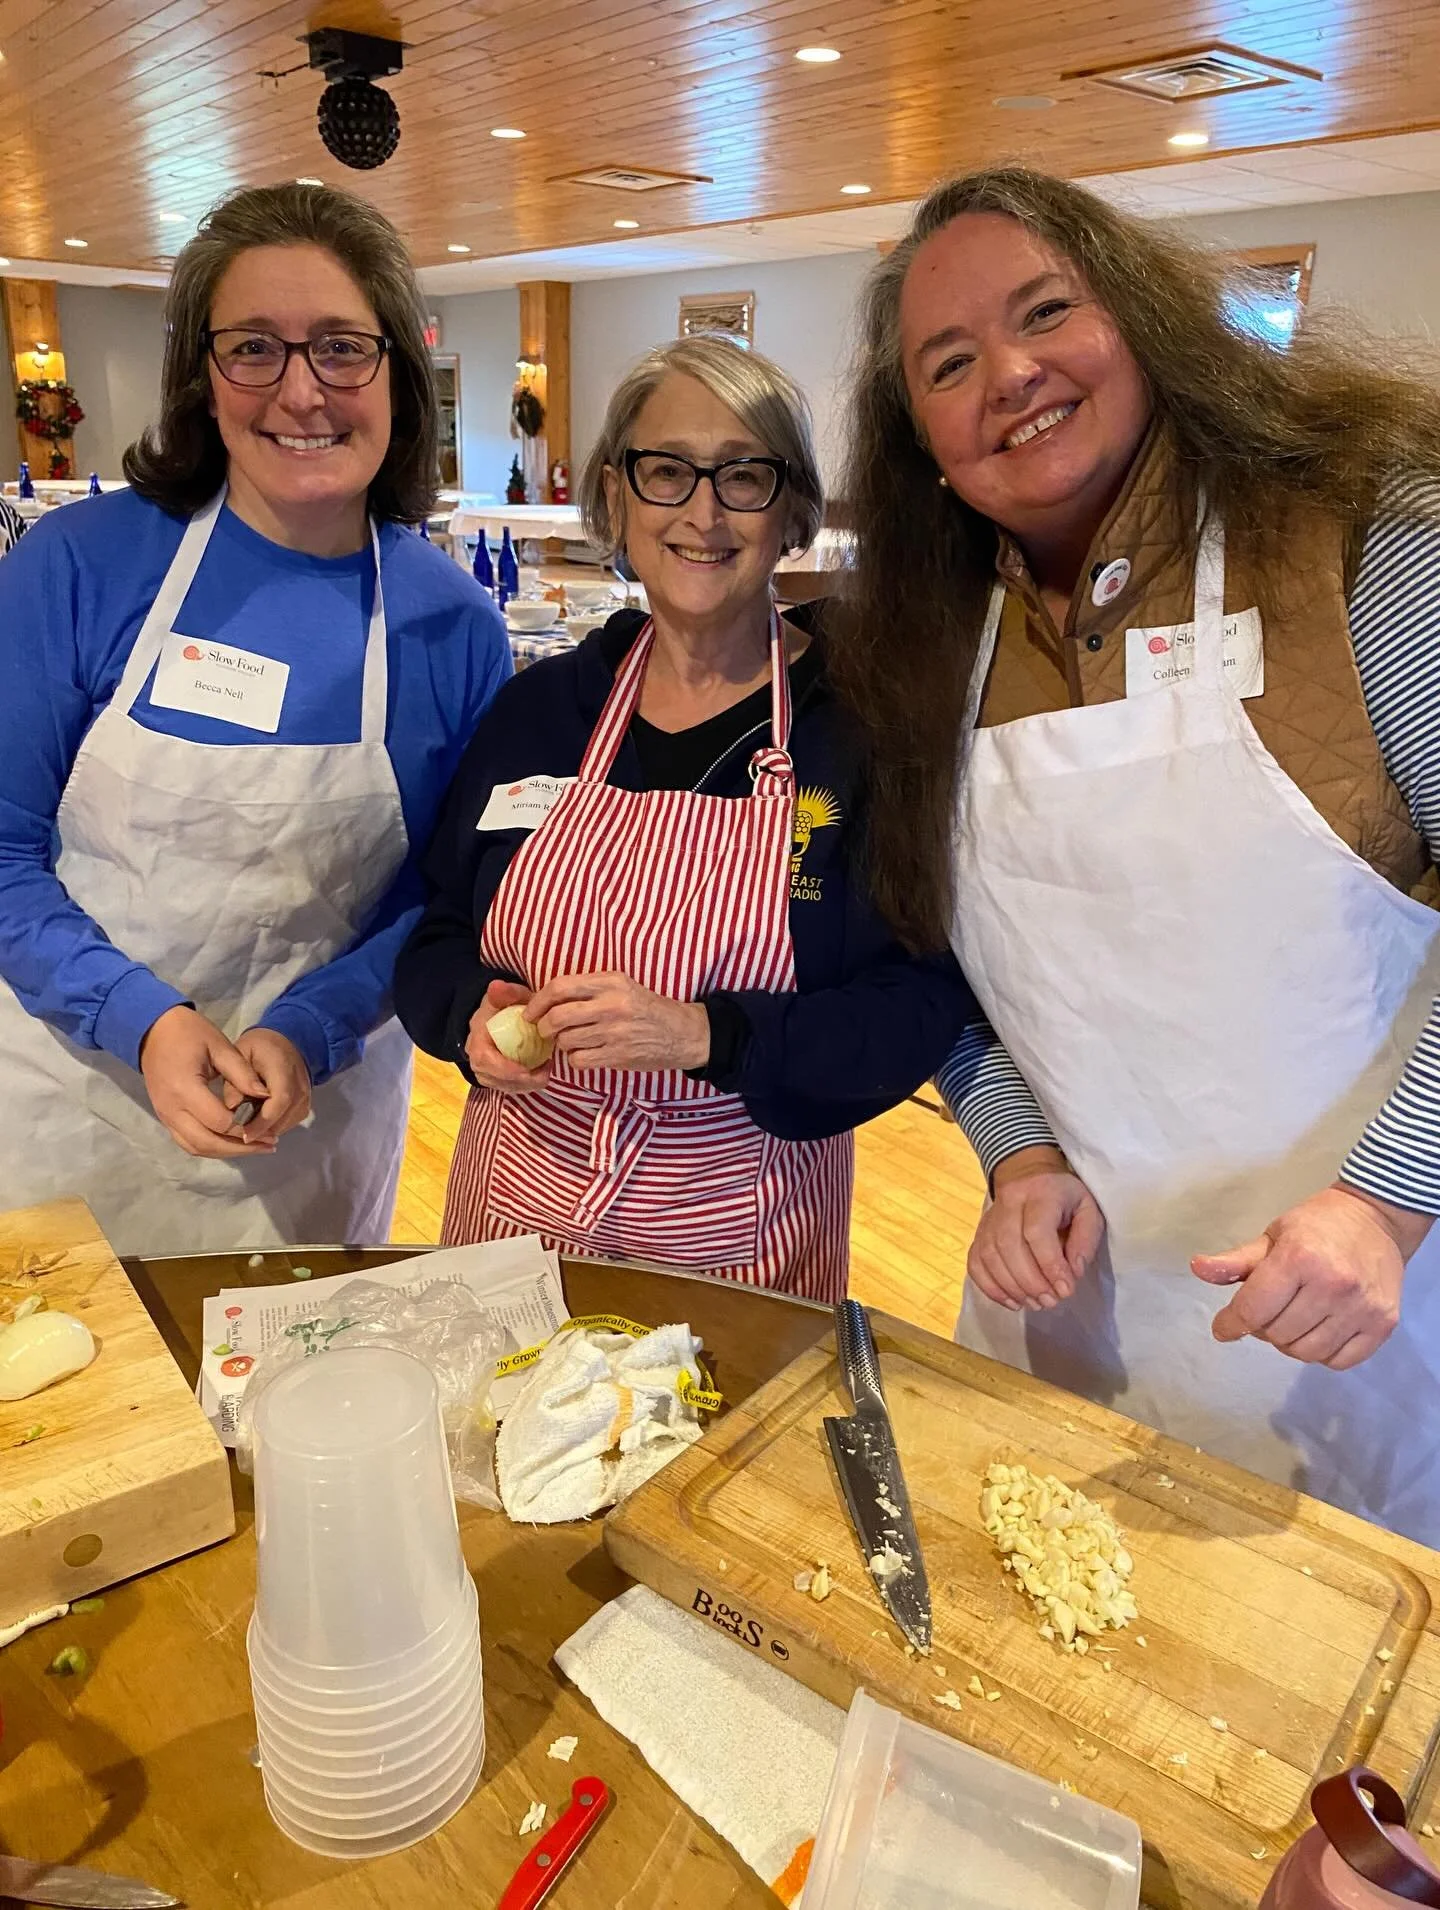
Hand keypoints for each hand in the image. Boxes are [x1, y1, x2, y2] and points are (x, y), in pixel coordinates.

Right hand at [139, 1005, 275, 1158]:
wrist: (153, 1031)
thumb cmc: (189, 1033)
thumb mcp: (220, 1046)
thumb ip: (243, 1074)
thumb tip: (267, 1096)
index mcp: (185, 1089)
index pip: (220, 1121)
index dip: (246, 1126)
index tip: (269, 1126)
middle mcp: (172, 1110)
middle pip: (208, 1143)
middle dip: (241, 1147)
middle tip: (269, 1145)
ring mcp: (165, 1117)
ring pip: (197, 1147)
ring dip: (227, 1152)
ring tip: (256, 1147)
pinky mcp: (165, 1118)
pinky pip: (188, 1142)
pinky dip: (212, 1147)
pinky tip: (233, 1143)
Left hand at [225, 1027, 310, 1143]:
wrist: (285, 1044)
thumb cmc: (257, 1049)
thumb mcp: (239, 1057)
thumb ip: (235, 1082)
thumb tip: (232, 1109)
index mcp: (284, 1069)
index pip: (280, 1100)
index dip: (262, 1121)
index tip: (243, 1134)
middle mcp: (301, 1086)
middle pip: (282, 1117)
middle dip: (259, 1131)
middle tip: (237, 1136)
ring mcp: (306, 1099)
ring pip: (284, 1125)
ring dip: (264, 1131)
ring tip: (245, 1127)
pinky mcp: (304, 1108)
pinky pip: (286, 1125)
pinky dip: (270, 1128)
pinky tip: (256, 1121)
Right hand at [465, 981, 552, 1094]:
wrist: (501, 1015)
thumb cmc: (508, 1005)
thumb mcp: (510, 995)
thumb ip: (506, 992)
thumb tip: (496, 986)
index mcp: (477, 1036)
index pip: (483, 1059)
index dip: (503, 1068)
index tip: (526, 1070)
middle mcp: (476, 1056)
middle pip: (491, 1078)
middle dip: (518, 1081)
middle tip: (544, 1073)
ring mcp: (485, 1069)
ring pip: (501, 1086)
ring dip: (525, 1085)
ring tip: (545, 1072)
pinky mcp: (496, 1076)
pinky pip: (508, 1088)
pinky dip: (525, 1086)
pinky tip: (541, 1074)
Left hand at [527, 971, 709, 1072]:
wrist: (682, 1033)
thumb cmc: (646, 1007)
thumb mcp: (622, 986)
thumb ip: (589, 988)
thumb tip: (547, 999)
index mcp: (610, 982)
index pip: (560, 987)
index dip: (538, 1001)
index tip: (530, 1012)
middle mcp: (611, 1005)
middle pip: (558, 1017)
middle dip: (543, 1026)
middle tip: (544, 1030)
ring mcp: (615, 1032)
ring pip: (566, 1040)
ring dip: (562, 1043)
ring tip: (573, 1040)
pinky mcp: (617, 1055)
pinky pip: (579, 1060)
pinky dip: (576, 1059)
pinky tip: (586, 1053)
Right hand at [967, 1145, 1106, 1311]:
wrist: (1028, 1174)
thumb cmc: (1064, 1197)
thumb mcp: (1088, 1209)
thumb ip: (1086, 1239)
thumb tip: (1073, 1273)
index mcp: (1041, 1194)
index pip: (1037, 1232)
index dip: (1050, 1265)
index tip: (1065, 1290)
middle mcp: (1009, 1203)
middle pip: (1009, 1246)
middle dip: (1031, 1282)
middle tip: (1050, 1301)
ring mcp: (989, 1219)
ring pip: (990, 1256)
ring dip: (1012, 1288)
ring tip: (1036, 1303)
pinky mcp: (978, 1233)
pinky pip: (975, 1263)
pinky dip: (990, 1287)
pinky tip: (1012, 1300)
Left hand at [1191, 1183, 1427, 1369]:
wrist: (1377, 1219)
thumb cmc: (1317, 1226)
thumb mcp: (1273, 1235)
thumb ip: (1236, 1260)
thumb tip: (1197, 1268)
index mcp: (1300, 1258)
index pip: (1253, 1309)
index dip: (1231, 1323)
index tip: (1223, 1328)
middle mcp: (1333, 1285)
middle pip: (1277, 1334)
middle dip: (1262, 1327)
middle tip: (1267, 1310)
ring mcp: (1362, 1308)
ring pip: (1306, 1352)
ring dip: (1290, 1343)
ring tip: (1292, 1319)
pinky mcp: (1384, 1324)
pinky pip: (1339, 1361)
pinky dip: (1322, 1353)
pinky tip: (1319, 1329)